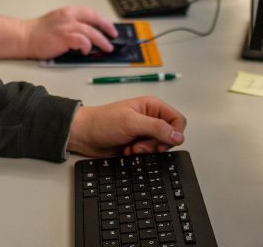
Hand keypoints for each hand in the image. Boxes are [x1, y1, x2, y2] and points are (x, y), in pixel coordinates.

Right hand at [21, 7, 117, 58]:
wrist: (25, 36)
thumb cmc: (40, 32)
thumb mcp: (59, 22)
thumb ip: (73, 24)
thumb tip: (90, 34)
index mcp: (69, 11)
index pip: (92, 13)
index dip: (103, 21)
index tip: (110, 28)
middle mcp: (69, 16)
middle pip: (95, 20)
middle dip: (107, 28)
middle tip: (113, 37)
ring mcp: (67, 27)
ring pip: (91, 32)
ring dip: (101, 41)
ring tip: (107, 48)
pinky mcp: (64, 38)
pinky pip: (82, 41)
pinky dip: (87, 46)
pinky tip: (86, 51)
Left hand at [67, 97, 186, 157]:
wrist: (83, 135)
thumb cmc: (102, 122)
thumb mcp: (132, 122)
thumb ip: (157, 128)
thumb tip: (178, 136)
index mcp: (152, 106)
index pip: (177, 120)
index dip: (174, 133)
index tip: (163, 143)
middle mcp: (150, 118)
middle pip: (170, 136)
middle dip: (157, 144)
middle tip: (142, 145)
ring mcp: (144, 132)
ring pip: (159, 146)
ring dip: (147, 150)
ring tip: (132, 148)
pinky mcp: (137, 144)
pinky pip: (149, 154)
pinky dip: (140, 155)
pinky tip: (128, 151)